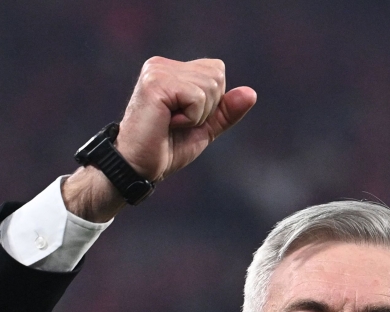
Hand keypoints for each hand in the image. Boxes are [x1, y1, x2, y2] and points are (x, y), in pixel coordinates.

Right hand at [63, 57, 256, 221]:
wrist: (138, 168)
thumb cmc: (165, 149)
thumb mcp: (203, 128)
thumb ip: (225, 111)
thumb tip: (251, 93)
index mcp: (171, 69)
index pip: (217, 71)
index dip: (211, 102)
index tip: (184, 118)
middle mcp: (161, 65)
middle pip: (217, 75)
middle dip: (206, 108)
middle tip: (176, 123)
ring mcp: (157, 71)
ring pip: (210, 86)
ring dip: (197, 115)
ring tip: (170, 123)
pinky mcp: (155, 84)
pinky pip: (197, 97)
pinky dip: (190, 118)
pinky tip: (167, 123)